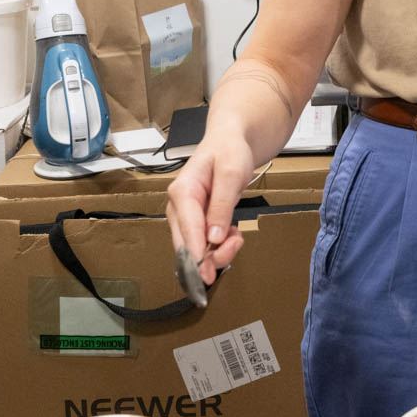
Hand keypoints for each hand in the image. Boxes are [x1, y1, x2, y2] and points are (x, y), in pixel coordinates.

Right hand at [165, 133, 258, 285]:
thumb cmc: (229, 151)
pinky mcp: (196, 220)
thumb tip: (214, 237)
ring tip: (237, 238)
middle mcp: (179, 206)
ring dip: (217, 251)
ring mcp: (187, 215)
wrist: (231, 141)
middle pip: (186, 244)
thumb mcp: (231, 173)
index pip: (187, 230)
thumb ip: (222, 205)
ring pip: (196, 248)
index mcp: (182, 192)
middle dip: (208, 258)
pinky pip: (205, 243)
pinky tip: (233, 235)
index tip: (205, 274)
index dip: (197, 255)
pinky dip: (220, 245)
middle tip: (230, 258)